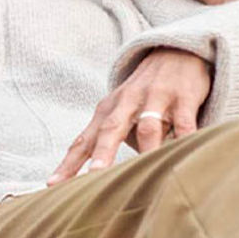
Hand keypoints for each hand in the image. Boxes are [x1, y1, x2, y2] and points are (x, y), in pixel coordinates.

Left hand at [49, 48, 211, 184]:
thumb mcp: (120, 112)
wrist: (175, 51)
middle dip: (102, 153)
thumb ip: (108, 142)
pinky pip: (185, 124)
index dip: (69, 163)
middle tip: (94, 176)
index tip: (53, 185)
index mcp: (107, 109)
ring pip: (149, 127)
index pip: (84, 140)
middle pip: (111, 129)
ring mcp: (156, 98)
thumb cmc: (142, 93)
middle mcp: (127, 102)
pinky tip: (183, 157)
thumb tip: (97, 183)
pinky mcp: (183, 98)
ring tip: (141, 173)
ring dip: (146, 149)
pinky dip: (184, 140)